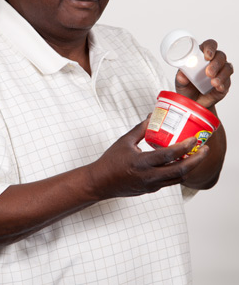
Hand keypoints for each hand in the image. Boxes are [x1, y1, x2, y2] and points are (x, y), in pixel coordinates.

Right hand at [87, 120, 209, 199]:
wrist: (101, 182)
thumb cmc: (111, 161)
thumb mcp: (125, 141)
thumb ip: (140, 129)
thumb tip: (152, 116)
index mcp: (142, 162)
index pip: (168, 155)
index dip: (184, 147)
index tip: (194, 139)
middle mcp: (149, 176)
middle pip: (180, 170)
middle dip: (196, 160)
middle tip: (205, 149)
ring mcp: (152, 185)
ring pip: (178, 178)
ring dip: (191, 167)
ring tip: (197, 156)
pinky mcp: (152, 189)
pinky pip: (170, 181)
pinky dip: (179, 172)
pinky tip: (182, 163)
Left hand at [175, 39, 232, 106]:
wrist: (191, 103)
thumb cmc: (186, 88)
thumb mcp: (180, 82)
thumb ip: (180, 78)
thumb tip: (182, 76)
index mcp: (201, 57)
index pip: (209, 46)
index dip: (210, 48)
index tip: (207, 56)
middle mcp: (212, 62)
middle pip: (220, 56)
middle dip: (215, 64)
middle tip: (208, 73)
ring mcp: (220, 72)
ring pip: (227, 68)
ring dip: (221, 74)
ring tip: (213, 83)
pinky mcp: (224, 84)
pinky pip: (227, 81)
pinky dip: (223, 84)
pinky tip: (218, 87)